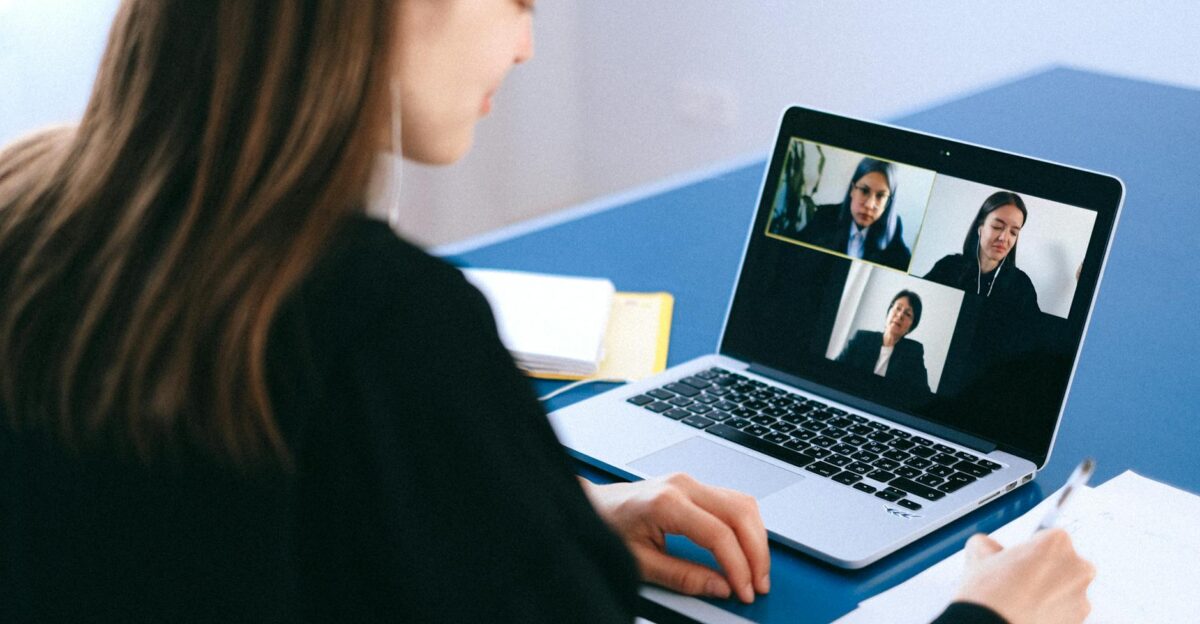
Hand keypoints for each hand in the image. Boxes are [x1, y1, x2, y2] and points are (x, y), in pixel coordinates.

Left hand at [579, 473, 768, 603]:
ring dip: (756, 538)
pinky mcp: (694, 486)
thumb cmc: (608, 527)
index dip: (738, 566)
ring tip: (756, 571)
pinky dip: (746, 526)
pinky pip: (733, 501)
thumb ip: (683, 576)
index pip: (719, 534)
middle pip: (740, 514)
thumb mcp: (640, 562)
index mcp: (667, 502)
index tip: (744, 589)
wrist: (592, 505)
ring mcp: (690, 481)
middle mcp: (683, 485)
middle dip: (756, 553)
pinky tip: (747, 548)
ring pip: (743, 504)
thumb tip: (720, 587)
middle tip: (759, 584)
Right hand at [953, 529, 1094, 623]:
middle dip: (1045, 569)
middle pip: (1063, 562)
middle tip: (1019, 580)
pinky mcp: (1079, 622)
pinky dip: (1051, 612)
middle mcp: (1078, 567)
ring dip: (1049, 592)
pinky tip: (1028, 614)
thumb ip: (991, 543)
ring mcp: (1082, 598)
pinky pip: (1066, 611)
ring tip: (1020, 601)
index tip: (1018, 559)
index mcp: (1057, 542)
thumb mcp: (978, 552)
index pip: (1048, 537)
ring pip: (1066, 589)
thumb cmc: (990, 594)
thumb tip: (992, 549)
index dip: (1029, 549)